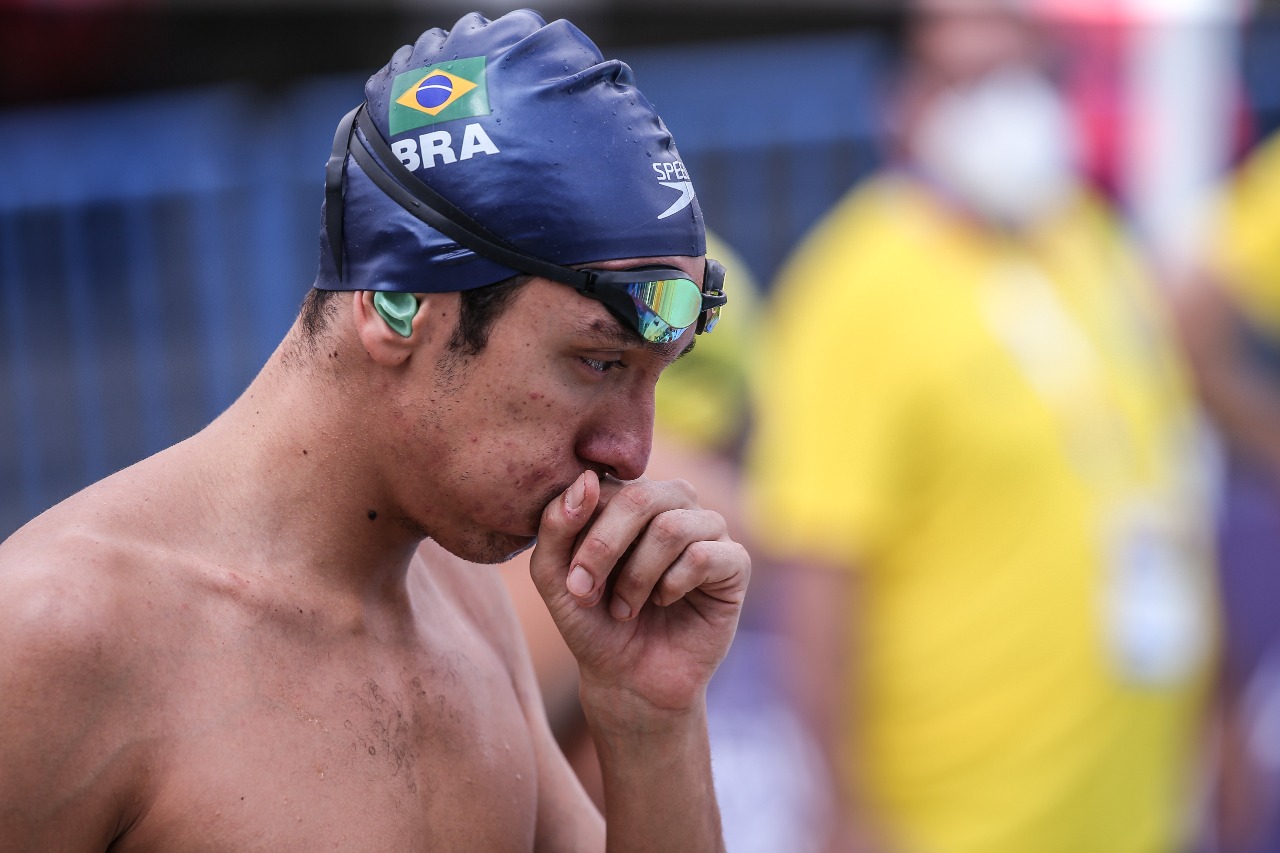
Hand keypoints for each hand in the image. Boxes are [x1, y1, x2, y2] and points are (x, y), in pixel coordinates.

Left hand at [528, 470, 749, 719]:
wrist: (627, 678)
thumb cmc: (591, 620)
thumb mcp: (553, 575)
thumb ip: (556, 524)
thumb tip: (587, 479)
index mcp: (630, 494)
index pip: (605, 485)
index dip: (581, 531)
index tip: (570, 580)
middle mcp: (672, 502)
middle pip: (641, 496)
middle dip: (605, 548)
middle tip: (586, 590)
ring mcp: (707, 528)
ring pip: (672, 527)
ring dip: (637, 576)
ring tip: (625, 607)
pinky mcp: (735, 562)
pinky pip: (704, 556)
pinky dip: (672, 586)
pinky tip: (664, 602)